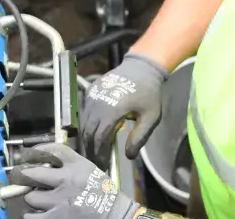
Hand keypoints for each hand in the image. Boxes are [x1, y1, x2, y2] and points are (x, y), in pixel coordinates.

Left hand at [9, 143, 140, 218]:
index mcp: (77, 165)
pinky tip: (34, 213)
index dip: (36, 151)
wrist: (114, 214)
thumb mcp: (89, 170)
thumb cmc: (102, 192)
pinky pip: (32, 217)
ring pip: (31, 197)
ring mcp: (60, 201)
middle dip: (24, 176)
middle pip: (33, 173)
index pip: (52, 151)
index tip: (28, 154)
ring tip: (35, 199)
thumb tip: (45, 163)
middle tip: (21, 177)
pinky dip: (30, 215)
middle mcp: (67, 180)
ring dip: (32, 198)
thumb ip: (70, 165)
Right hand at [81, 53, 167, 169]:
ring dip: (87, 139)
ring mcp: (91, 97)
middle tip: (97, 162)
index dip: (100, 154)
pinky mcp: (89, 92)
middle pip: (88, 133)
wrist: (140, 68)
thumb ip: (139, 137)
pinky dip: (87, 126)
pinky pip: (84, 113)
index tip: (104, 166)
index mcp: (112, 111)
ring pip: (83, 124)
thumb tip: (128, 156)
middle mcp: (97, 104)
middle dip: (91, 150)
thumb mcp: (151, 117)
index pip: (100, 138)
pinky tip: (94, 134)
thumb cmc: (148, 94)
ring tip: (95, 151)